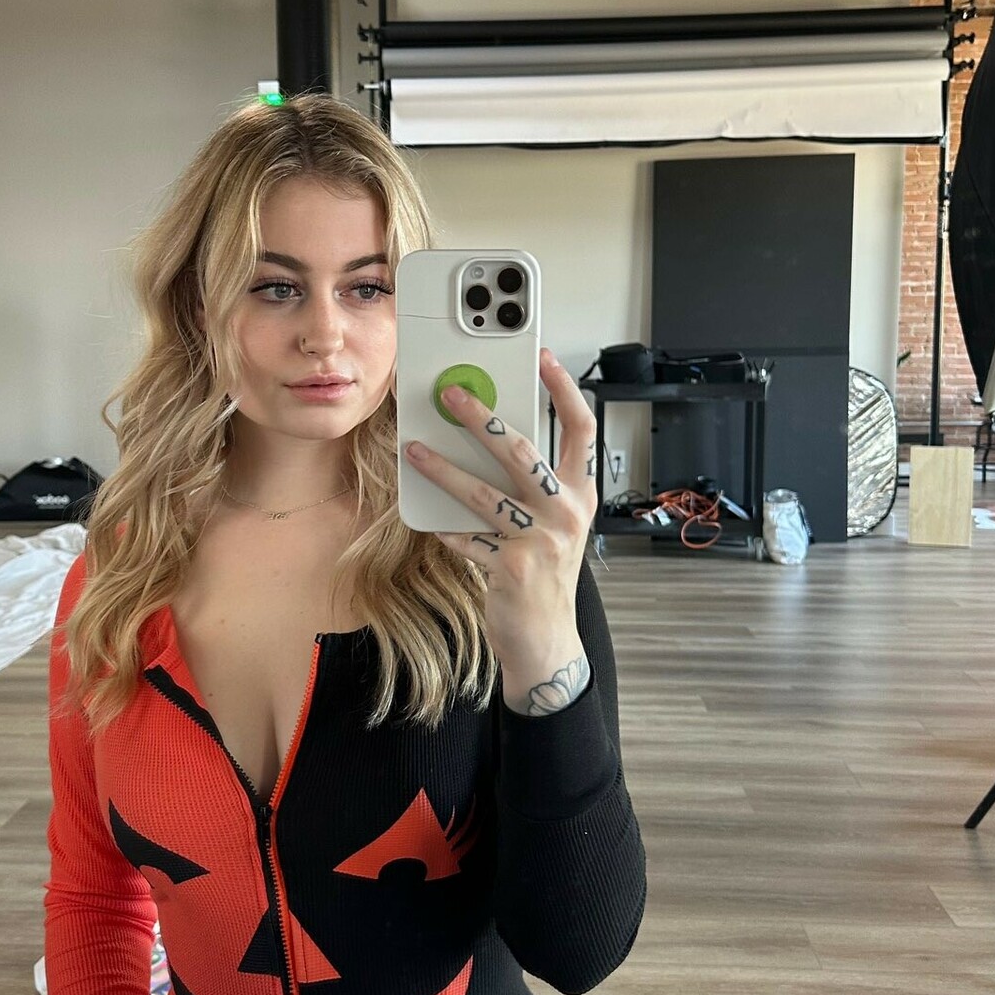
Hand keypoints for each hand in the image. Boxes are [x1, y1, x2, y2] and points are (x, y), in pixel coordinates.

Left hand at [402, 347, 598, 705]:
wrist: (546, 638)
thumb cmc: (543, 571)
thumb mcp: (551, 523)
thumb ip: (530, 485)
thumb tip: (484, 437)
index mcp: (580, 493)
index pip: (580, 428)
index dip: (563, 389)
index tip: (541, 356)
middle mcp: (566, 511)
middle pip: (520, 449)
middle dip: (479, 417)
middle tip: (449, 394)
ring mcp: (541, 539)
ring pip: (481, 491)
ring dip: (442, 468)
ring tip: (413, 449)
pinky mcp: (511, 565)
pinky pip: (467, 536)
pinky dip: (446, 528)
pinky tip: (430, 521)